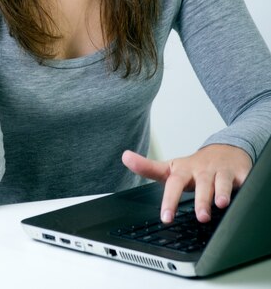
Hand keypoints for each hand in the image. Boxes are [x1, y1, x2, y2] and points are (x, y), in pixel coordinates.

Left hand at [122, 144, 251, 223]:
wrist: (224, 150)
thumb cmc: (195, 166)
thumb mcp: (171, 167)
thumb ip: (148, 167)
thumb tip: (125, 156)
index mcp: (183, 171)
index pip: (173, 183)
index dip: (169, 200)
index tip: (166, 217)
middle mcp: (201, 170)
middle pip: (200, 185)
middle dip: (200, 200)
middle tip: (200, 216)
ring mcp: (220, 171)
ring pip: (221, 182)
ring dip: (220, 193)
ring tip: (219, 204)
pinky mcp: (239, 172)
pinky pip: (242, 180)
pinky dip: (242, 187)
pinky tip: (240, 195)